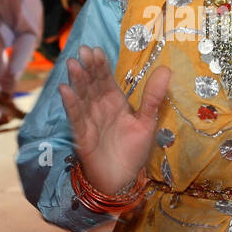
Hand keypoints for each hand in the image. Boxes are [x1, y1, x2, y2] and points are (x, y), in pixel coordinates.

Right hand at [59, 45, 170, 193]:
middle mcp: (99, 108)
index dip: (101, 65)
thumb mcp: (147, 122)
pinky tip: (65, 90)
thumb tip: (167, 69)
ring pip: (81, 97)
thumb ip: (153, 97)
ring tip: (73, 64)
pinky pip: (75, 117)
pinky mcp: (82, 135)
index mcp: (115, 102)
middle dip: (87, 68)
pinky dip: (70, 104)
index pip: (106, 79)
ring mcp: (89, 120)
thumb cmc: (132, 152)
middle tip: (83, 50)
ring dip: (77, 81)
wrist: (121, 181)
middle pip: (92, 84)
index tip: (97, 50)